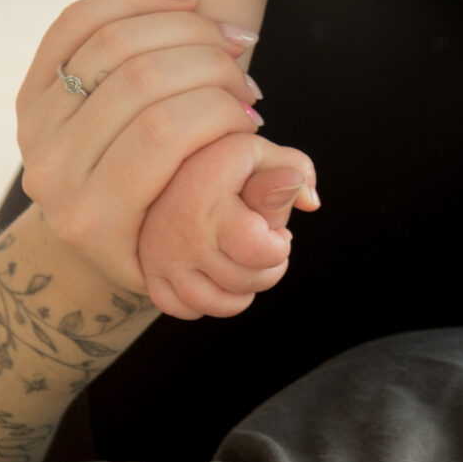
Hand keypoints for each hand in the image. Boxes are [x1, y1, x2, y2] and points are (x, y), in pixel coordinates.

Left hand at [17, 0, 273, 291]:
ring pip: (113, 42)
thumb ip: (251, 204)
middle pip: (139, 81)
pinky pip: (81, 19)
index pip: (162, 135)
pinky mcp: (31, 88)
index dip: (217, 108)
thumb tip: (306, 189)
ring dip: (184, 27)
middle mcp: (52, 171)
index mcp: (94, 218)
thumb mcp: (204, 239)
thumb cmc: (167, 233)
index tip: (252, 110)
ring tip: (227, 37)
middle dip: (207, 63)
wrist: (91, 233)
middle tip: (244, 72)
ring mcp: (34, 126)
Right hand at [137, 133, 319, 319]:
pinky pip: (183, 309)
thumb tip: (312, 203)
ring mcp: (163, 255)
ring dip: (241, 291)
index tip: (277, 234)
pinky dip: (205, 303)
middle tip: (264, 247)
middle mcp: (183, 231)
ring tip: (245, 264)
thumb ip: (295, 167)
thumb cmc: (219, 163)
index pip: (255, 249)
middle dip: (268, 269)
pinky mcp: (151, 271)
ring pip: (214, 303)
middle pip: (242, 280)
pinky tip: (216, 278)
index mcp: (210, 197)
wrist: (161, 168)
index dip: (278, 248)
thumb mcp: (256, 152)